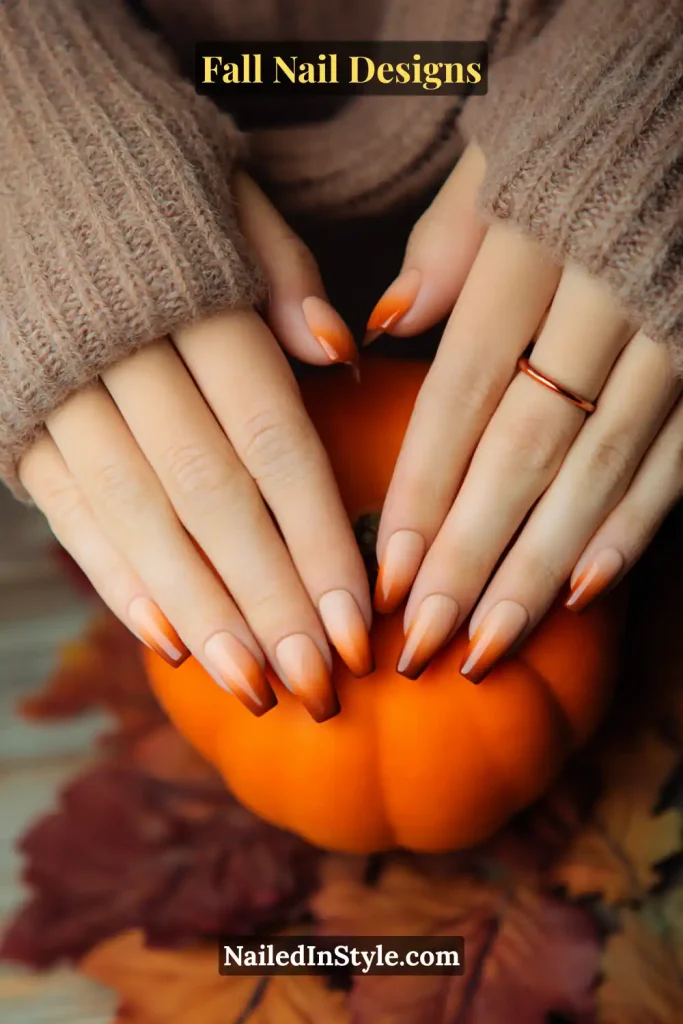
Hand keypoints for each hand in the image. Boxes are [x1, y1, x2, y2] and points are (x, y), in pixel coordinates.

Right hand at [19, 175, 371, 722]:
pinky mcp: (11, 415)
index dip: (315, 537)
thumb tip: (337, 353)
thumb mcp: (220, 190)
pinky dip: (115, 576)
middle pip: (210, 498)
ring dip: (200, 612)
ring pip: (136, 519)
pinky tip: (165, 639)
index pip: (270, 438)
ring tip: (253, 686)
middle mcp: (120, 353)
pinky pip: (66, 508)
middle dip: (267, 600)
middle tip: (318, 687)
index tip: (358, 620)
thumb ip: (278, 271)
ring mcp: (55, 388)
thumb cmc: (137, 174)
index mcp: (189, 293)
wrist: (5, 142)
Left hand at [366, 144, 682, 681]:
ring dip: (543, 567)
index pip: (464, 391)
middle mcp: (610, 296)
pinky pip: (679, 456)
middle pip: (527, 448)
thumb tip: (385, 327)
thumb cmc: (583, 121)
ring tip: (489, 642)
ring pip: (602, 469)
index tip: (383, 574)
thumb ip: (448, 241)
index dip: (422, 489)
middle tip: (423, 642)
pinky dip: (635, 525)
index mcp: (538, 242)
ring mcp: (677, 330)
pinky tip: (587, 589)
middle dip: (471, 555)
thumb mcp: (503, 150)